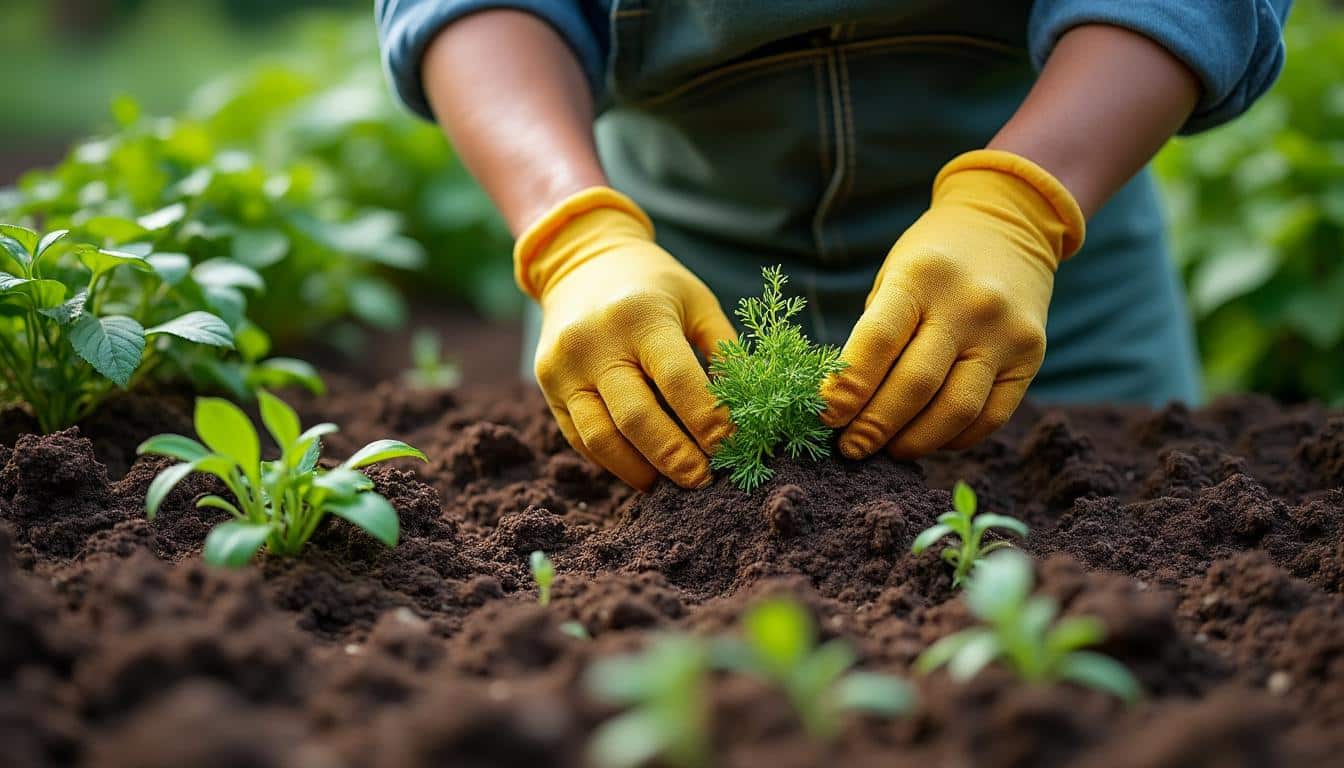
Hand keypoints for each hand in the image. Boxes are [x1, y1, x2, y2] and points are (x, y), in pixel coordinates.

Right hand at [517, 187, 735, 489]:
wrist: (581, 263)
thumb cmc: (654, 286)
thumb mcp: (697, 302)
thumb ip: (725, 353)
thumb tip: (752, 410)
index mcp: (640, 316)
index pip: (678, 380)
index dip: (708, 420)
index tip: (733, 447)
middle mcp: (595, 342)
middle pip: (636, 418)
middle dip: (676, 457)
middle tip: (705, 480)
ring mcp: (564, 366)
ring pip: (601, 438)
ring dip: (642, 470)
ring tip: (673, 484)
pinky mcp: (548, 386)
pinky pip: (581, 438)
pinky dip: (614, 461)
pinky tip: (643, 470)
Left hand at [820, 150, 1084, 459]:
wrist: (1007, 225)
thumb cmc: (931, 261)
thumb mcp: (894, 277)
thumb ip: (875, 336)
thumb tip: (844, 407)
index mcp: (921, 277)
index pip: (878, 344)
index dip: (847, 390)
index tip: (824, 419)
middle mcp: (969, 304)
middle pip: (915, 385)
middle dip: (874, 426)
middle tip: (850, 448)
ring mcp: (1006, 332)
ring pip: (955, 410)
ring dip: (914, 441)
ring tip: (888, 449)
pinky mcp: (1031, 356)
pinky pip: (991, 416)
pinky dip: (954, 438)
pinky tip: (928, 438)